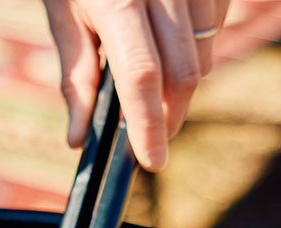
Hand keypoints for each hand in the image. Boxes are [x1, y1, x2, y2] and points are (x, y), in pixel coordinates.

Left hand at [42, 0, 229, 169]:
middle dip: (171, 113)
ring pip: (205, 50)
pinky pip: (218, 20)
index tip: (151, 160)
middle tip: (153, 136)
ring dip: (185, 81)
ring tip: (155, 85)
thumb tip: (80, 138)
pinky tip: (173, 42)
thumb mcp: (62, 11)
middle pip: (184, 70)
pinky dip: (200, 44)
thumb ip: (75, 75)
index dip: (149, 124)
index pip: (141, 76)